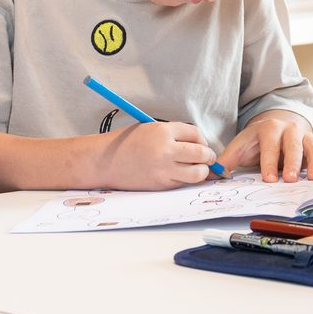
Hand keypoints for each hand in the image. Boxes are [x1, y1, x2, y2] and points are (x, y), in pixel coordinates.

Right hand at [101, 120, 218, 189]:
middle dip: (208, 157)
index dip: (202, 140)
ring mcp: (164, 169)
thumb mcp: (148, 129)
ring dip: (202, 171)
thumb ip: (172, 135)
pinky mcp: (161, 184)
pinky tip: (180, 175)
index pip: (196, 134)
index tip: (201, 144)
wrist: (103, 162)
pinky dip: (186, 180)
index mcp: (162, 131)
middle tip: (208, 158)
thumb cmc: (124, 144)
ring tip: (198, 169)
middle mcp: (166, 149)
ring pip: (198, 172)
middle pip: (202, 153)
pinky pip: (183, 183)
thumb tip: (197, 145)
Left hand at [217, 110, 312, 182]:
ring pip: (312, 148)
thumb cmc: (257, 141)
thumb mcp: (241, 146)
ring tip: (311, 179)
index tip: (268, 179)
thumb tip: (211, 173)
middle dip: (292, 163)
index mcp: (267, 129)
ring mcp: (305, 136)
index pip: (269, 146)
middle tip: (290, 180)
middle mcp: (289, 130)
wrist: (278, 124)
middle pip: (292, 146)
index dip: (269, 162)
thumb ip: (227, 160)